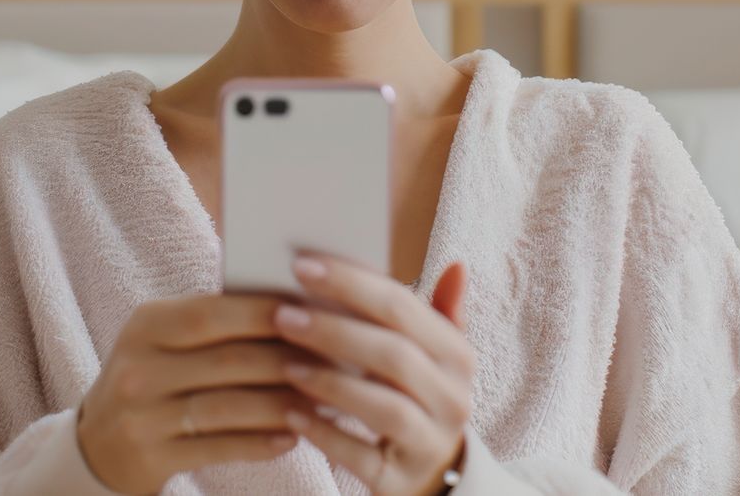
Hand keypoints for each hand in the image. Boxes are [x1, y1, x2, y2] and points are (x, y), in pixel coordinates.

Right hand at [76, 293, 320, 493]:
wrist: (98, 443)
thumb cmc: (155, 376)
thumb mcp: (166, 340)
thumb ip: (215, 322)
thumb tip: (295, 307)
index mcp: (146, 324)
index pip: (211, 313)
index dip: (264, 313)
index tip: (314, 313)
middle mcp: (138, 368)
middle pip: (226, 361)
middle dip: (286, 361)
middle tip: (334, 362)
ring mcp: (141, 416)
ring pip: (226, 407)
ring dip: (280, 405)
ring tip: (321, 402)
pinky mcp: (150, 456)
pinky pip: (217, 448)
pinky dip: (259, 443)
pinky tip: (292, 437)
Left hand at [272, 253, 475, 495]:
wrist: (436, 476)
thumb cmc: (419, 396)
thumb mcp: (434, 355)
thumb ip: (435, 310)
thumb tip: (456, 264)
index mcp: (457, 355)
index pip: (403, 309)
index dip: (352, 284)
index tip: (301, 266)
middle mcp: (453, 398)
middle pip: (394, 355)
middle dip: (334, 331)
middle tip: (283, 315)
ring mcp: (429, 442)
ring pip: (384, 407)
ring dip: (331, 383)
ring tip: (285, 365)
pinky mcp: (400, 480)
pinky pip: (361, 456)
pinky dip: (326, 434)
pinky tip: (292, 415)